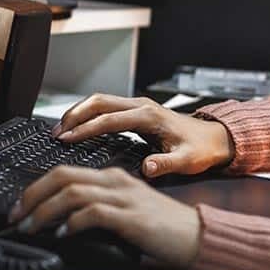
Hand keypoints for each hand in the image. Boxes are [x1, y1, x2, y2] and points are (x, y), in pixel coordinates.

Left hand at [9, 166, 201, 268]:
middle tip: (16, 215)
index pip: (65, 172)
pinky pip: (93, 213)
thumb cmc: (162, 227)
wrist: (196, 234)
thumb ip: (98, 207)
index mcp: (113, 176)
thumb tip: (62, 220)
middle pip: (62, 175)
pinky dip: (72, 222)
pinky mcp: (130, 216)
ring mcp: (124, 197)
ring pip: (72, 192)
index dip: (36, 187)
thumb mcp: (125, 210)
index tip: (22, 207)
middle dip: (32, 195)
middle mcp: (116, 181)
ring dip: (44, 210)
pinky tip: (64, 234)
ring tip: (32, 226)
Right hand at [52, 93, 233, 177]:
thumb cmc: (201, 149)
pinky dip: (88, 114)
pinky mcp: (137, 110)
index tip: (66, 139)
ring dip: (78, 112)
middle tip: (55, 133)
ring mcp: (139, 106)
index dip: (85, 129)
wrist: (214, 138)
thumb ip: (166, 163)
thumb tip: (148, 168)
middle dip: (74, 115)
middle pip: (99, 102)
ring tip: (60, 129)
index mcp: (149, 117)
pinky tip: (78, 127)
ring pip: (100, 101)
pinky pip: (106, 106)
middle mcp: (142, 106)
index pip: (109, 119)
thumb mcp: (187, 160)